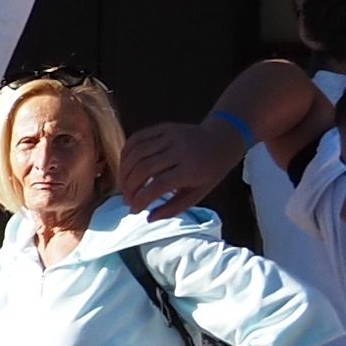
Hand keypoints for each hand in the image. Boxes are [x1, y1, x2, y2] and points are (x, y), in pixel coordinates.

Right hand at [114, 117, 246, 216]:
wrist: (222, 140)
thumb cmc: (209, 171)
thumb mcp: (198, 193)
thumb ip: (174, 207)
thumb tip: (149, 218)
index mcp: (192, 168)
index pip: (159, 185)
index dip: (141, 199)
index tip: (134, 210)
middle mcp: (180, 149)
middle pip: (143, 168)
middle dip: (129, 187)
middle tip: (126, 200)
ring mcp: (171, 135)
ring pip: (136, 153)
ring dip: (124, 172)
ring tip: (123, 186)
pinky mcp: (163, 127)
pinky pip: (136, 138)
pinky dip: (125, 154)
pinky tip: (124, 167)